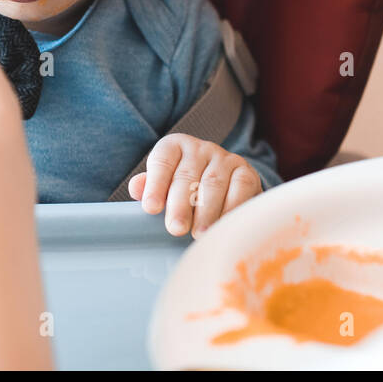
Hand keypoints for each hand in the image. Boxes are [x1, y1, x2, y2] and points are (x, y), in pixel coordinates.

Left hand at [127, 133, 262, 237]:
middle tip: (175, 228)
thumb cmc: (185, 188)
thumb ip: (149, 187)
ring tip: (198, 234)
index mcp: (176, 146)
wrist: (225, 182)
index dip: (155, 184)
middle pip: (187, 175)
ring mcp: (225, 158)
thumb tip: (136, 188)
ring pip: (213, 183)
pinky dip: (231, 209)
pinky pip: (240, 189)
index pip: (162, 161)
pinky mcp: (246, 172)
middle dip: (180, 205)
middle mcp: (201, 148)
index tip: (150, 208)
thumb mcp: (165, 184)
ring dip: (206, 212)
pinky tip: (222, 226)